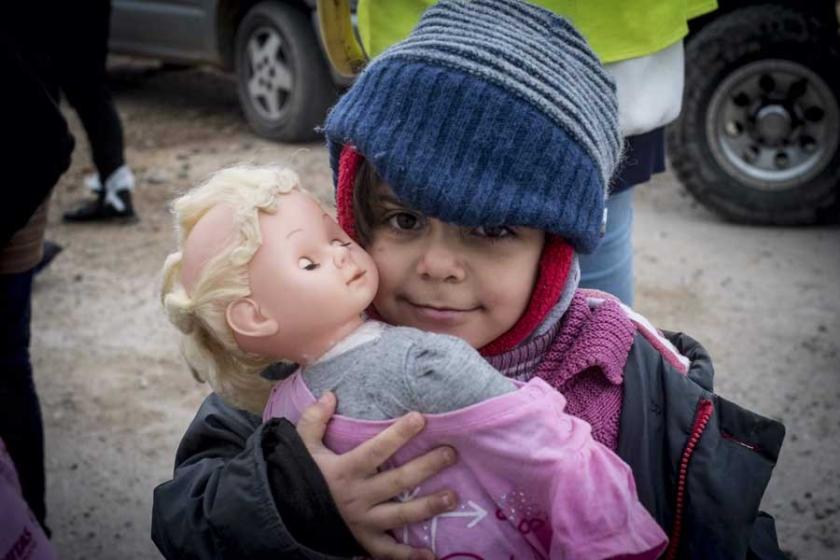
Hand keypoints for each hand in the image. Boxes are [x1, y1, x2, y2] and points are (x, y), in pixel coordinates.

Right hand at [297, 392, 456, 559]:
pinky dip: (408, 556)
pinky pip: (387, 552)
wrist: (283, 515)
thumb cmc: (299, 475)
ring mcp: (362, 521)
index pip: (377, 450)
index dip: (399, 434)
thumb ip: (314, 420)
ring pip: (400, 515)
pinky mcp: (364, 541)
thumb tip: (330, 394)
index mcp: (345, 470)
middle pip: (398, 481)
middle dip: (427, 466)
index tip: (420, 418)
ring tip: (453, 496)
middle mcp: (358, 496)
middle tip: (451, 453)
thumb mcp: (301, 446)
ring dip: (428, 506)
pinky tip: (431, 555)